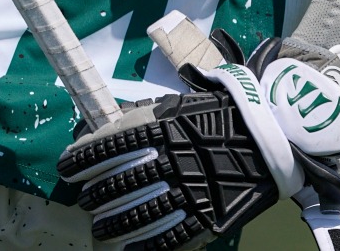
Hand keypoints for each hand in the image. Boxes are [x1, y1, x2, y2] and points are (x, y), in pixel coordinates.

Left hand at [57, 40, 339, 250]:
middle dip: (94, 195)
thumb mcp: (179, 104)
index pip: (107, 146)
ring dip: (111, 223)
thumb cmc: (221, 113)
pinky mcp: (207, 217)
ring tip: (100, 227)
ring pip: (136, 213)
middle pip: (117, 183)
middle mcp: (171, 159)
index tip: (66, 168)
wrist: (273, 133)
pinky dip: (142, 247)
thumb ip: (143, 118)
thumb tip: (103, 128)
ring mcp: (189, 190)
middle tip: (85, 200)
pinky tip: (126, 249)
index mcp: (160, 126)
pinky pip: (167, 238)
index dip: (80, 160)